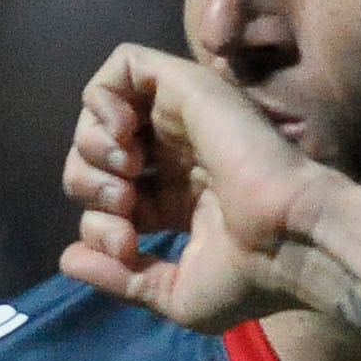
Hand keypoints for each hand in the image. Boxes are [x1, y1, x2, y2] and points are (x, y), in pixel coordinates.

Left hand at [59, 43, 344, 333]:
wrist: (291, 241)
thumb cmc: (249, 275)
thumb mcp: (176, 294)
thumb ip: (121, 277)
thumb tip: (68, 260)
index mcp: (182, 198)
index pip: (112, 198)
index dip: (100, 225)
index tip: (126, 248)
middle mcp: (179, 154)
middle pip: (97, 154)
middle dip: (89, 185)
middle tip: (122, 206)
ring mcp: (182, 118)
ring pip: (101, 110)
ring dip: (91, 145)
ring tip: (124, 171)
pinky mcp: (186, 87)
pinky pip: (123, 65)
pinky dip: (103, 98)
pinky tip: (121, 135)